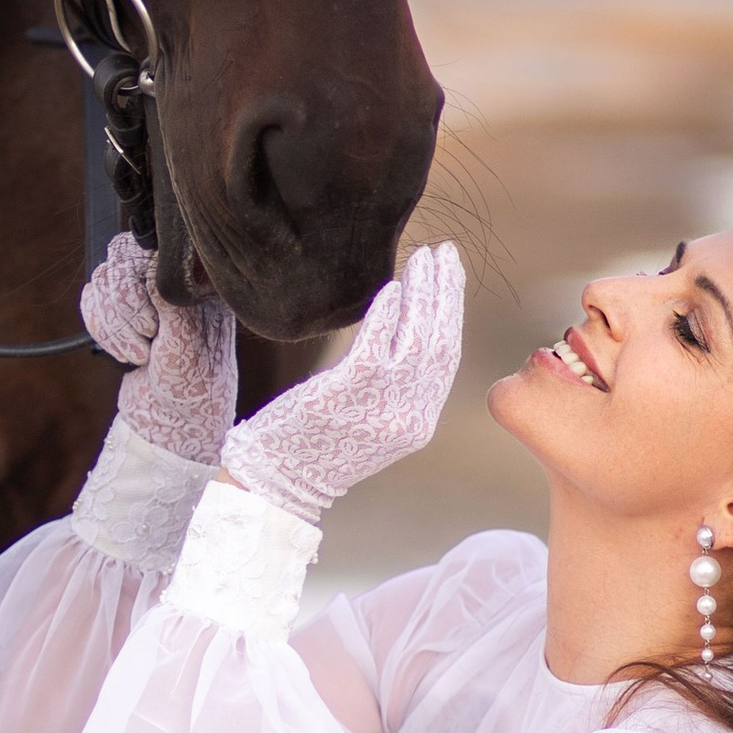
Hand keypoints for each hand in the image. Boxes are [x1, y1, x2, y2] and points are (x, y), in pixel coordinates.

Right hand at [80, 232, 237, 469]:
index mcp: (194, 279)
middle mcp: (168, 279)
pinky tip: (125, 354)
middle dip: (122, 311)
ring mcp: (143, 294)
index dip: (136, 289)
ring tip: (140, 355)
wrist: (175, 421)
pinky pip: (91, 300)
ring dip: (113, 327)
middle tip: (148, 341)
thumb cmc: (191, 385)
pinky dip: (101, 331)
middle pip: (117, 262)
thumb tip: (152, 262)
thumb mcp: (185, 345)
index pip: (147, 250)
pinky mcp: (122, 311)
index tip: (152, 327)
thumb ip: (169, 301)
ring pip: (100, 282)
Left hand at [220, 244, 463, 525]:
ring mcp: (382, 405)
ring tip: (421, 258)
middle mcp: (410, 415)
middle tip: (445, 252)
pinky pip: (377, 343)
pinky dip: (387, 313)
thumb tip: (405, 327)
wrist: (280, 480)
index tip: (452, 275)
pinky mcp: (348, 392)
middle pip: (440, 342)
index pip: (448, 356)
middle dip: (446, 291)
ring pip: (416, 338)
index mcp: (418, 421)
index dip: (453, 312)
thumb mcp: (374, 422)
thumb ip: (396, 386)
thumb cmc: (318, 445)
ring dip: (422, 292)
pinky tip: (390, 288)